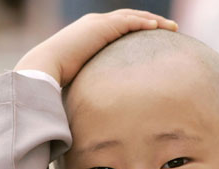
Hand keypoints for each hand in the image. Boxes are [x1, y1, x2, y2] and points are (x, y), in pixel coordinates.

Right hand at [14, 9, 177, 85]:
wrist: (46, 66)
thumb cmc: (58, 76)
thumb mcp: (81, 76)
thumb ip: (92, 80)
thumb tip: (100, 100)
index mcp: (91, 33)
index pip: (120, 27)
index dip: (138, 29)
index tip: (154, 36)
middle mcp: (96, 23)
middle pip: (130, 18)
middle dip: (151, 21)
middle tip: (170, 28)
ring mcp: (99, 23)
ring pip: (133, 17)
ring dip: (154, 21)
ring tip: (172, 27)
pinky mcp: (101, 27)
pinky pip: (129, 22)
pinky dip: (145, 23)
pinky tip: (159, 28)